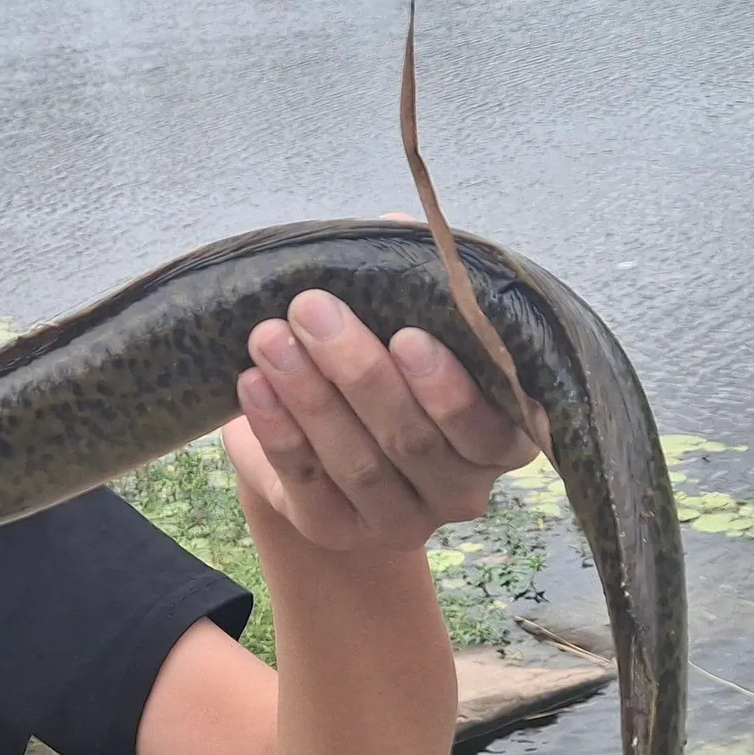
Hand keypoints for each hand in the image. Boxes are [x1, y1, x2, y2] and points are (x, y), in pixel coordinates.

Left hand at [222, 281, 538, 554]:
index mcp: (500, 438)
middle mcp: (461, 490)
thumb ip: (415, 275)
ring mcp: (400, 521)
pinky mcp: (336, 531)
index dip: (450, 388)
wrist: (325, 435)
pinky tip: (253, 386)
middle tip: (312, 308)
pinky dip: (277, 433)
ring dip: (310, 397)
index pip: (488, 427)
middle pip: (413, 442)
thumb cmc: (385, 364)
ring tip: (268, 338)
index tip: (409, 335)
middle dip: (359, 373)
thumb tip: (397, 224)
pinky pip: (305, 486)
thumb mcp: (405, 315)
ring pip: (358, 466)